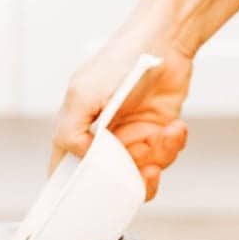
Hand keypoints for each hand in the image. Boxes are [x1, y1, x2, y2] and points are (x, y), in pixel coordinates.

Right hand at [50, 27, 193, 200]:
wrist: (165, 43)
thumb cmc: (119, 59)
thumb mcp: (82, 93)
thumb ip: (69, 131)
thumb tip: (82, 158)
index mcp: (75, 131)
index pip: (66, 173)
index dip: (77, 191)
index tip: (95, 196)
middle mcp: (102, 140)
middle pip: (111, 181)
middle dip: (130, 174)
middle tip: (141, 159)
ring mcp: (131, 140)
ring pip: (141, 174)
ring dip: (156, 156)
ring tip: (161, 133)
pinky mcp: (157, 136)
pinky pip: (164, 158)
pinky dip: (171, 146)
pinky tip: (172, 127)